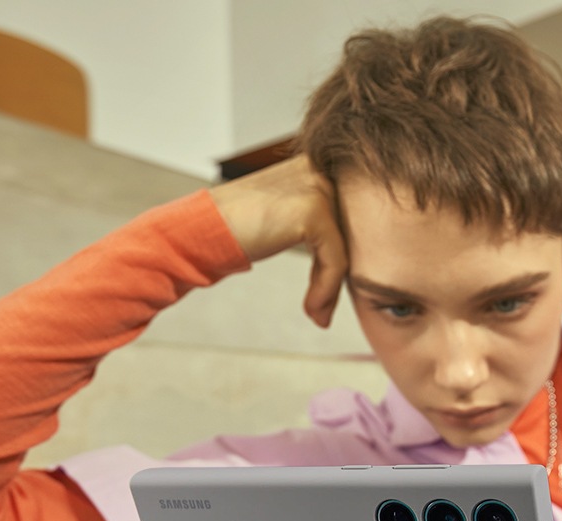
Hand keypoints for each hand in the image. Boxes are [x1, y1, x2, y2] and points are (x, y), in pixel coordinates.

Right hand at [208, 155, 347, 327]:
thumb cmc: (242, 227)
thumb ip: (322, 224)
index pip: (352, 217)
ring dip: (332, 288)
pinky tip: (312, 311)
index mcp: (319, 164)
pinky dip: (326, 289)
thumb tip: (360, 255)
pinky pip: (335, 260)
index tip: (327, 294)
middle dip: (338, 276)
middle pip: (353, 233)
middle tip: (323, 309)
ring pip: (346, 248)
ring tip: (318, 314)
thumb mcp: (289, 217)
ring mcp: (318, 187)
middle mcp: (322, 169)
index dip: (344, 258)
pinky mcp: (313, 211)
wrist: (201, 229)